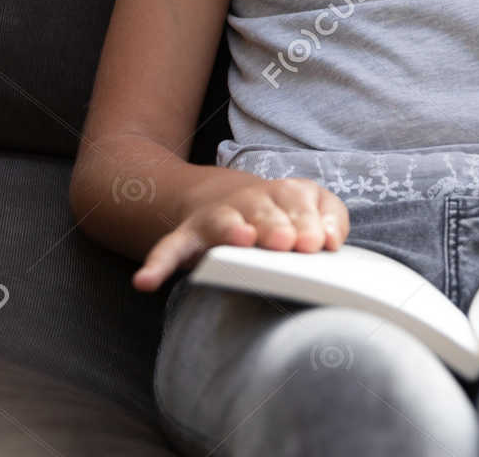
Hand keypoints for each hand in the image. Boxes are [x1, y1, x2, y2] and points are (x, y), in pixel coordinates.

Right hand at [132, 177, 349, 292]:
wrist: (224, 200)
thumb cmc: (279, 212)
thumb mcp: (310, 204)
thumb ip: (331, 216)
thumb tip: (333, 240)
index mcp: (281, 195)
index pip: (297, 203)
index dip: (306, 221)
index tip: (313, 242)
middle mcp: (247, 203)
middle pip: (262, 210)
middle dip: (274, 224)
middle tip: (285, 242)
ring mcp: (215, 219)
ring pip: (223, 222)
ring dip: (231, 229)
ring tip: (240, 239)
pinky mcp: (187, 238)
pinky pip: (169, 250)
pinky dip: (157, 264)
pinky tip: (145, 282)